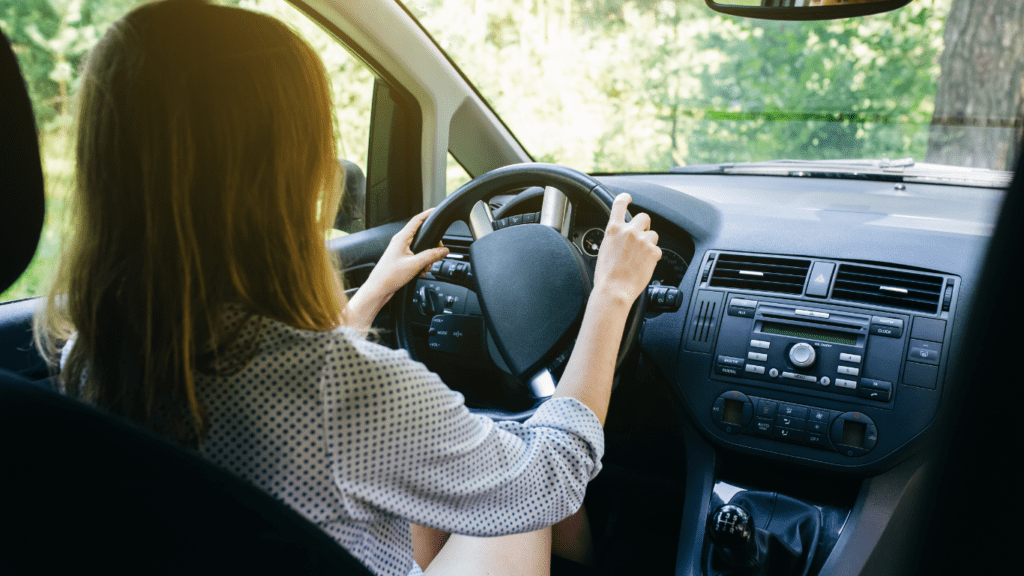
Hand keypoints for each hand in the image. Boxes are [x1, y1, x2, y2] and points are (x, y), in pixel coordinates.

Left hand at [343, 209, 447, 329]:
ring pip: (420, 248)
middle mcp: (400, 242)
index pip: (417, 220)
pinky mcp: (401, 259)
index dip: (427, 214)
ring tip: (427, 268)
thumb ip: (431, 255)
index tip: (436, 210)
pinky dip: (422, 263)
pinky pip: (416, 257)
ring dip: (427, 258)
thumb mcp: (415, 264)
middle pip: (422, 236)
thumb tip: (444, 250)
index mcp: (402, 238)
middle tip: (438, 253)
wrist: (378, 289)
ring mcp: (400, 251)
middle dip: (432, 246)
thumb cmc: (389, 276)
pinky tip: (421, 272)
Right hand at [592, 194, 661, 305]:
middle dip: (644, 225)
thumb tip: (621, 237)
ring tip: (640, 257)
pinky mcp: (654, 252)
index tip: (628, 197)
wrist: (615, 290)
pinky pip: (657, 250)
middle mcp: (629, 231)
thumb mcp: (604, 249)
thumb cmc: (606, 275)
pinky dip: (652, 257)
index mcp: (614, 229)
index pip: (619, 204)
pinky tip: (643, 266)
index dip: (625, 198)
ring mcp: (643, 241)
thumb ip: (615, 238)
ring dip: (649, 243)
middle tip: (640, 236)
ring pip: (653, 235)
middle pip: (644, 217)